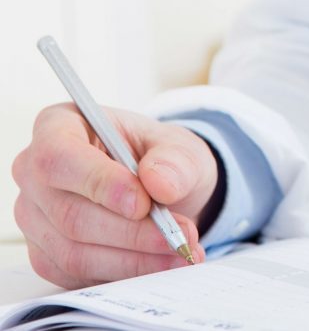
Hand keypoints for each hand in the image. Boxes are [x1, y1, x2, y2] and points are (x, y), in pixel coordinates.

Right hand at [11, 104, 217, 287]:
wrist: (162, 187)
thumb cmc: (160, 157)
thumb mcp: (181, 147)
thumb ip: (176, 161)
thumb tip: (160, 183)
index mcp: (58, 127)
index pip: (59, 158)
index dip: (99, 183)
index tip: (143, 203)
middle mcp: (34, 173)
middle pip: (69, 213)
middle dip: (131, 232)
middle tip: (178, 237)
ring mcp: (35, 217)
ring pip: (73, 251)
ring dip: (132, 259)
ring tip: (179, 252)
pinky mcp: (46, 254)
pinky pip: (76, 274)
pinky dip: (123, 273)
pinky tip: (160, 264)